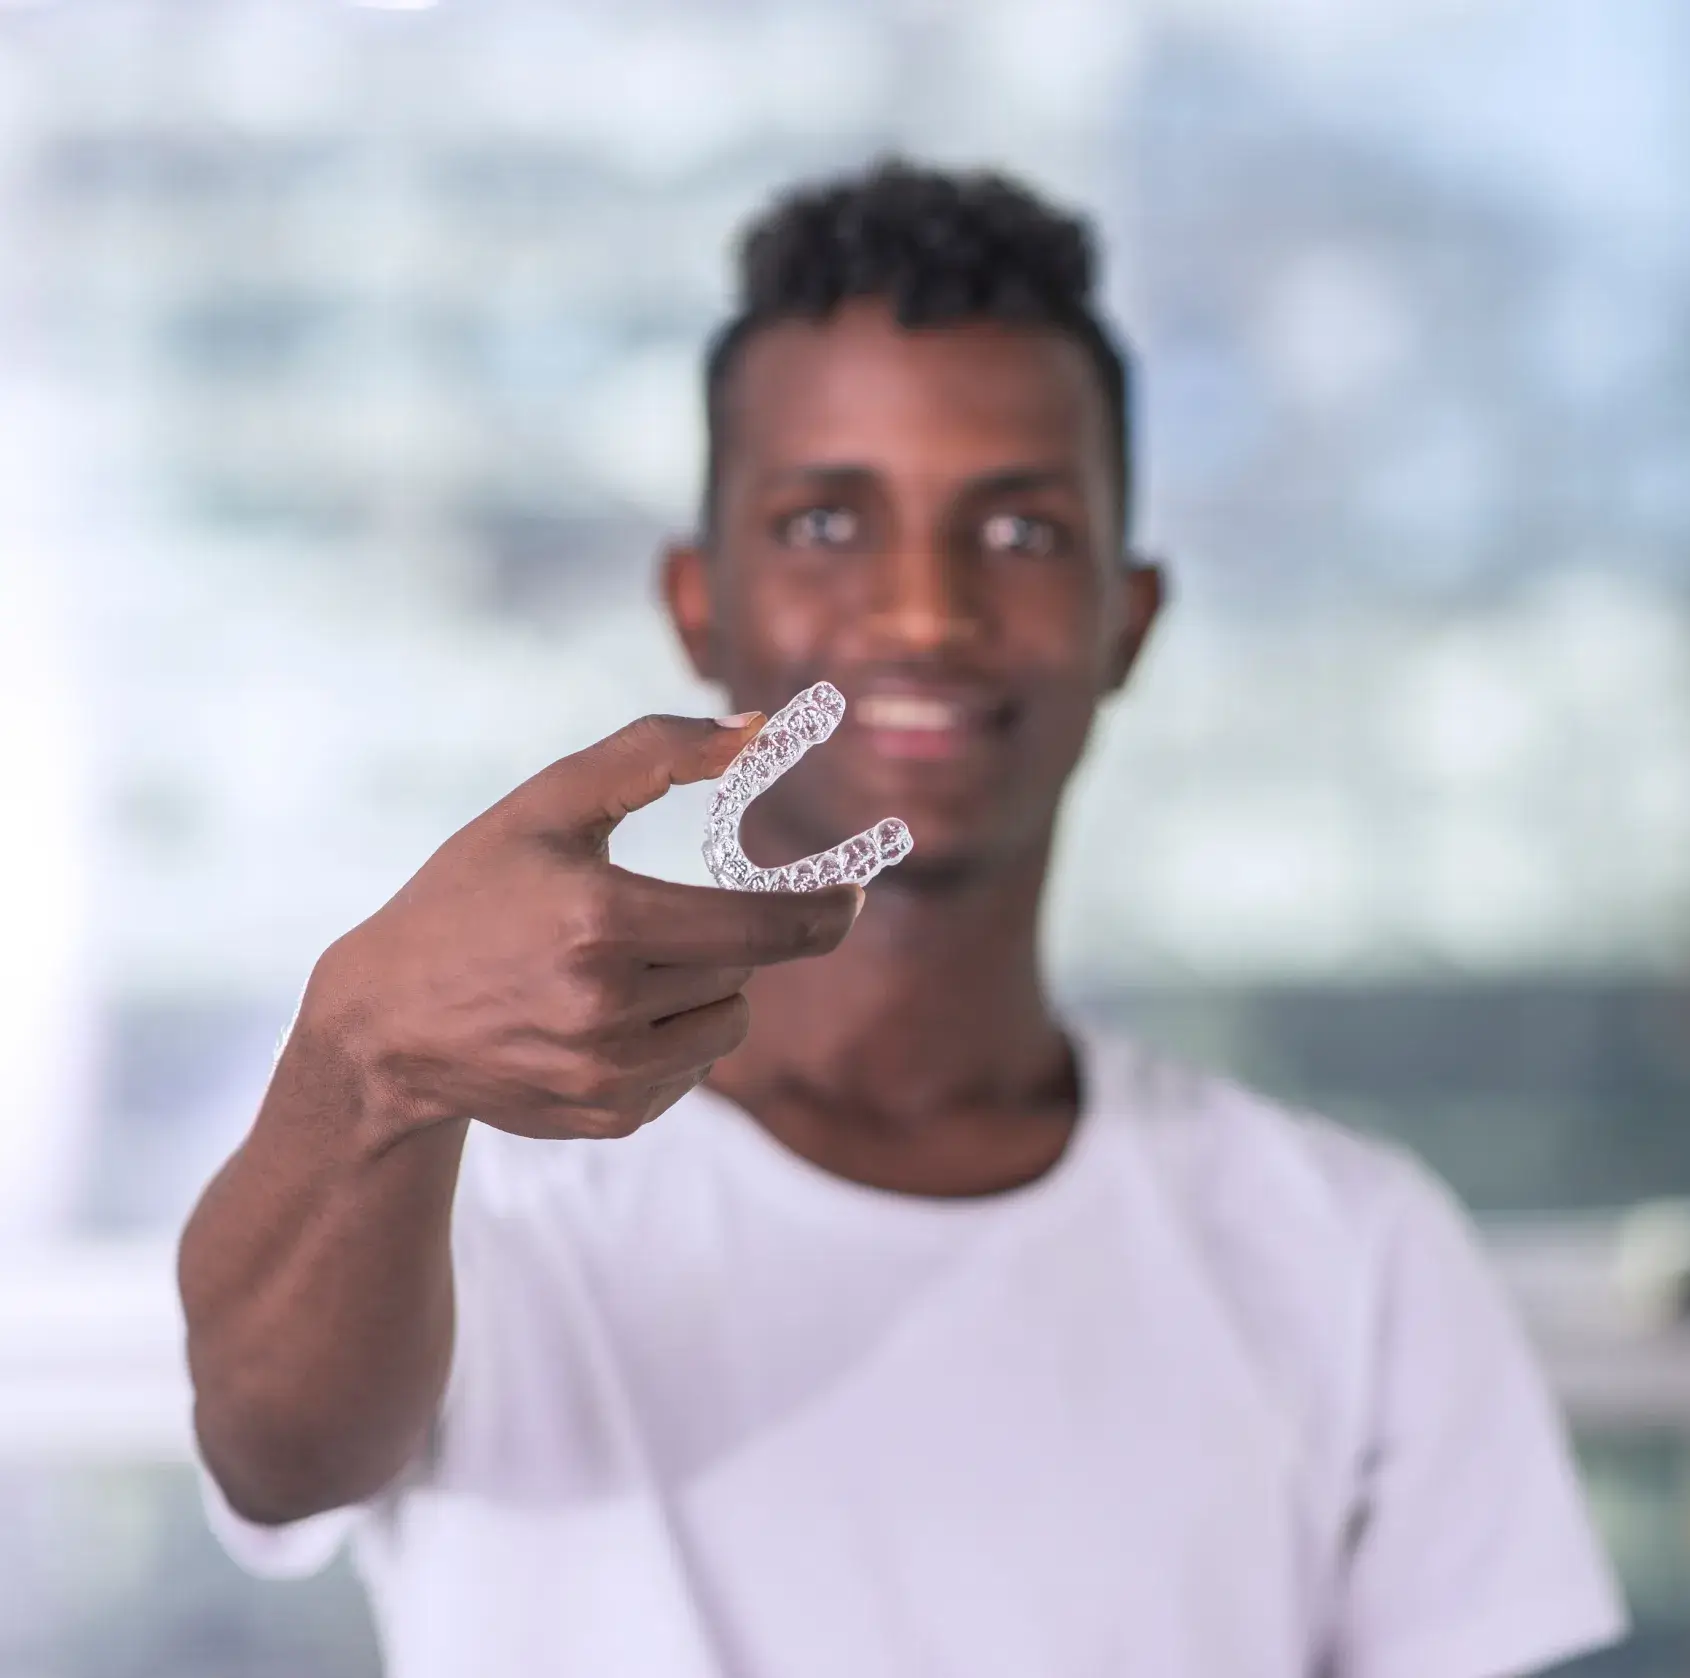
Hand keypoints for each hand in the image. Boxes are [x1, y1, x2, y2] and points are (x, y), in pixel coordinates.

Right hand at [299, 712, 861, 1143]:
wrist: (385, 1020)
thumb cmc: (470, 894)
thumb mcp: (547, 805)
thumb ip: (655, 752)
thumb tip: (762, 729)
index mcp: (602, 922)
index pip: (764, 928)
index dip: (827, 910)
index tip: (855, 895)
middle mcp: (608, 1009)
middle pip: (745, 971)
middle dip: (723, 938)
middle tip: (658, 921)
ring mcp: (608, 1075)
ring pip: (728, 1026)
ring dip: (706, 990)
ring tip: (625, 969)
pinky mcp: (609, 1118)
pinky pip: (694, 1072)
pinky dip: (674, 1039)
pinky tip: (604, 1018)